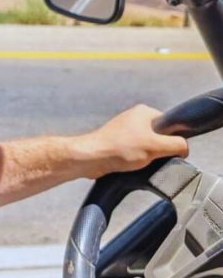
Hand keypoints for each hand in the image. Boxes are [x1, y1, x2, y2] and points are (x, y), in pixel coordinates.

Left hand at [74, 104, 188, 178]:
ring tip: (141, 162)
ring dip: (147, 156)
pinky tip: (133, 165)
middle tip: (153, 158)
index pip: (170, 125)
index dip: (173, 140)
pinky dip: (137, 159)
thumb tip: (185, 147)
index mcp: (144, 112)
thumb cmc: (120, 149)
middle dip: (159, 150)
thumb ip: (176, 145)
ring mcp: (125, 129)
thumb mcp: (155, 147)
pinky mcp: (118, 142)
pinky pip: (135, 151)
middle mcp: (134, 117)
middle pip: (159, 136)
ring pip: (147, 145)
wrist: (91, 158)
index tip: (168, 151)